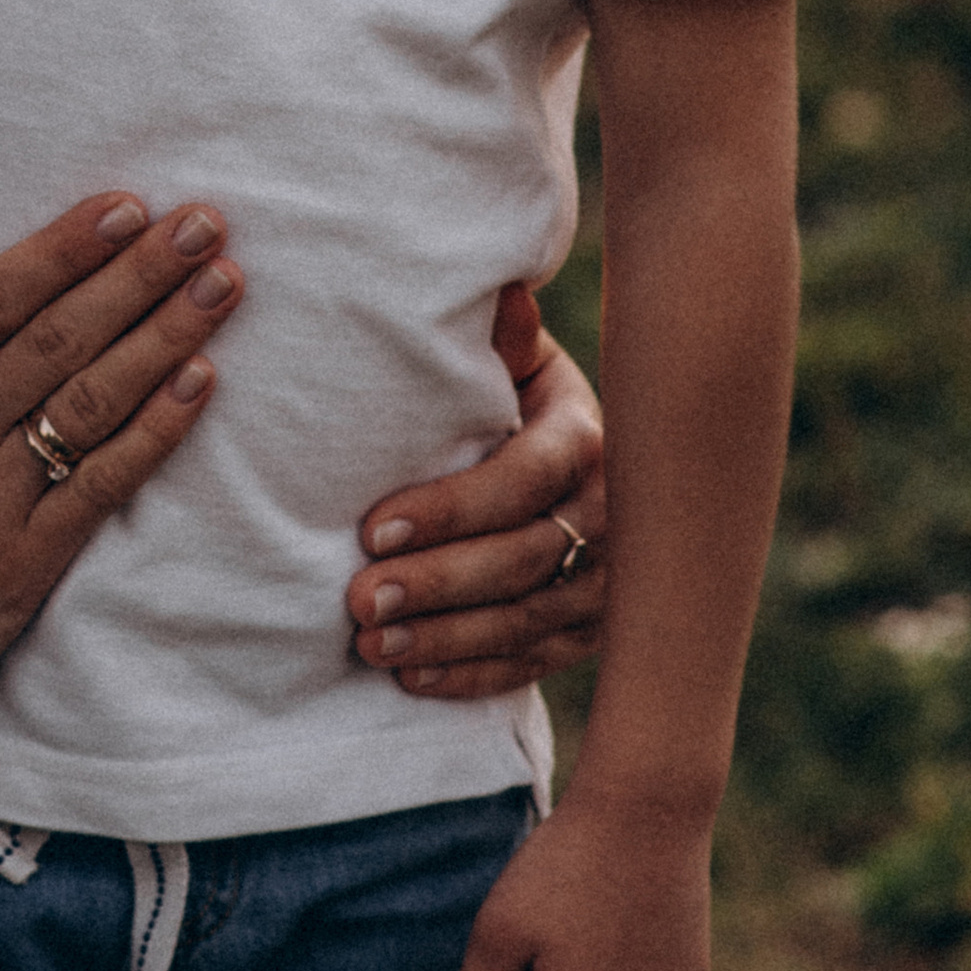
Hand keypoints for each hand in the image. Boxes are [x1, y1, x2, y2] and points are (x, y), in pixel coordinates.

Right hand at [0, 193, 239, 766]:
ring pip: (94, 404)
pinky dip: (155, 433)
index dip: (60, 250)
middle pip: (59, 341)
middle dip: (138, 274)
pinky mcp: (27, 565)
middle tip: (203, 221)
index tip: (122, 205)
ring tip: (222, 282)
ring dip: (165, 337)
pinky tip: (200, 383)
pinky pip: (103, 487)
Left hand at [347, 307, 605, 699]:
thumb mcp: (514, 359)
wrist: (578, 455)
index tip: (371, 529)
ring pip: (526, 620)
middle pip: (521, 559)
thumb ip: (502, 338)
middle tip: (359, 599)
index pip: (521, 480)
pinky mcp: (593, 632)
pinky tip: (410, 677)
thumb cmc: (517, 393)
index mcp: (587, 439)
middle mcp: (612, 516)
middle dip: (436, 583)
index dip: (448, 509)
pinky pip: (533, 662)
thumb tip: (502, 293)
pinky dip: (472, 674)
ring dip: (445, 637)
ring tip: (369, 642)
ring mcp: (607, 582)